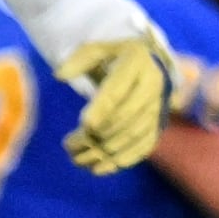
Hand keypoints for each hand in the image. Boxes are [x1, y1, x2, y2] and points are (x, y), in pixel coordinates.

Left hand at [59, 34, 172, 174]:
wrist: (150, 62)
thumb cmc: (115, 55)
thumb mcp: (98, 48)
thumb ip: (78, 59)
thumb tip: (60, 76)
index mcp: (137, 64)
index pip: (118, 92)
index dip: (102, 110)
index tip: (85, 126)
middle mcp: (153, 86)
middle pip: (126, 117)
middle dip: (98, 134)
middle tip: (70, 145)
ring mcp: (158, 107)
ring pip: (134, 134)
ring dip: (106, 151)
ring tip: (78, 159)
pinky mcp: (158, 124)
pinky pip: (144, 145)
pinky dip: (124, 159)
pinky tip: (101, 169)